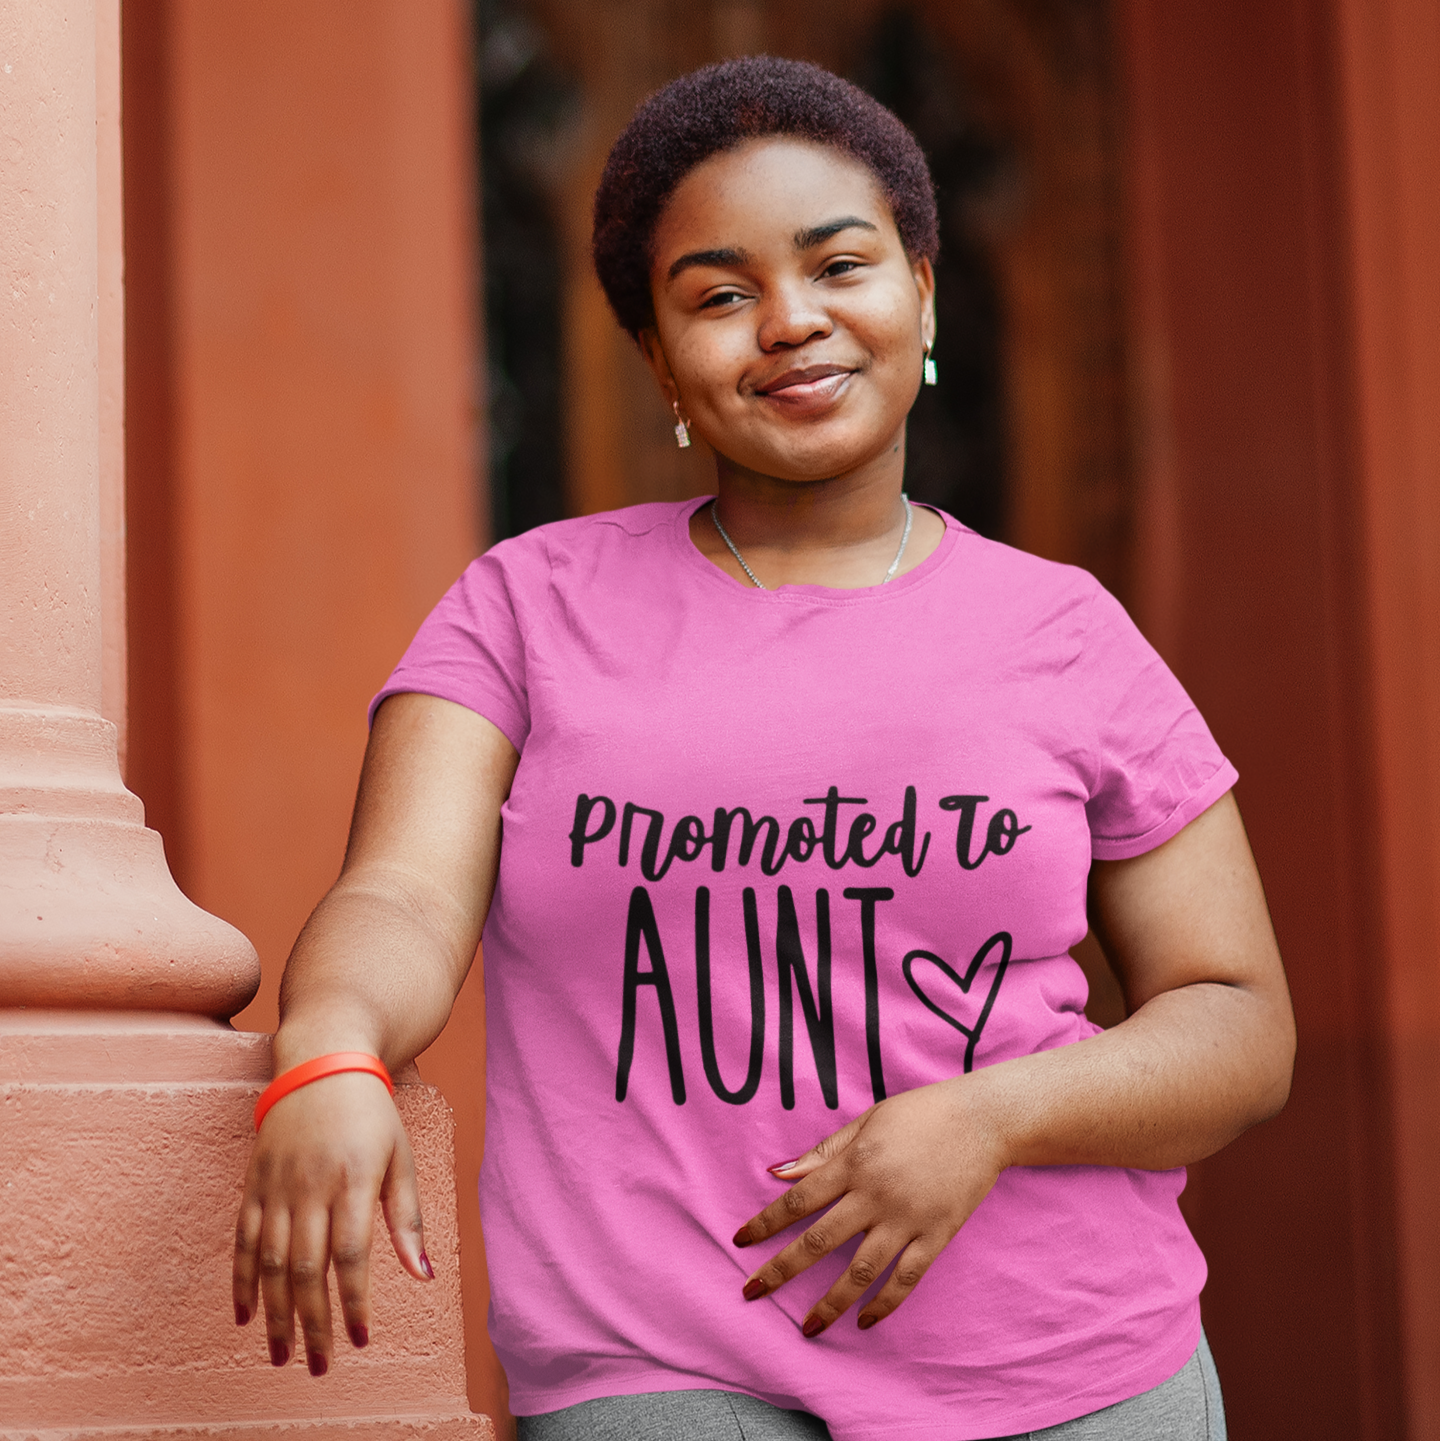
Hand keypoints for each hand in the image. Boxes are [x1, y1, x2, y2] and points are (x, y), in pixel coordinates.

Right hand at [232, 1072, 431, 1374]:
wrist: (322, 1062)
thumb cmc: (371, 1114)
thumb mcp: (401, 1157)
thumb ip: (407, 1218)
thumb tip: (422, 1275)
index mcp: (352, 1181)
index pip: (350, 1256)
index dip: (352, 1303)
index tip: (360, 1339)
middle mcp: (310, 1187)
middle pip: (305, 1269)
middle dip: (311, 1323)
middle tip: (316, 1367)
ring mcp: (277, 1186)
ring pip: (268, 1262)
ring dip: (274, 1313)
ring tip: (282, 1355)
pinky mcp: (254, 1183)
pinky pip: (242, 1239)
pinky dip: (240, 1281)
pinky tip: (246, 1316)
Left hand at [733, 1078, 1004, 1335]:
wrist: (984, 1121)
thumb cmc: (922, 1113)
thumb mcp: (868, 1121)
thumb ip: (824, 1151)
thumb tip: (779, 1173)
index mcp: (856, 1162)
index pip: (799, 1199)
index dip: (766, 1222)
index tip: (740, 1241)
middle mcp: (876, 1195)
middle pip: (819, 1240)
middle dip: (781, 1269)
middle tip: (751, 1293)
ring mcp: (908, 1219)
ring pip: (860, 1270)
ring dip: (830, 1301)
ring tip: (807, 1326)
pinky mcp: (937, 1235)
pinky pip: (905, 1278)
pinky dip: (884, 1303)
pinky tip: (864, 1321)